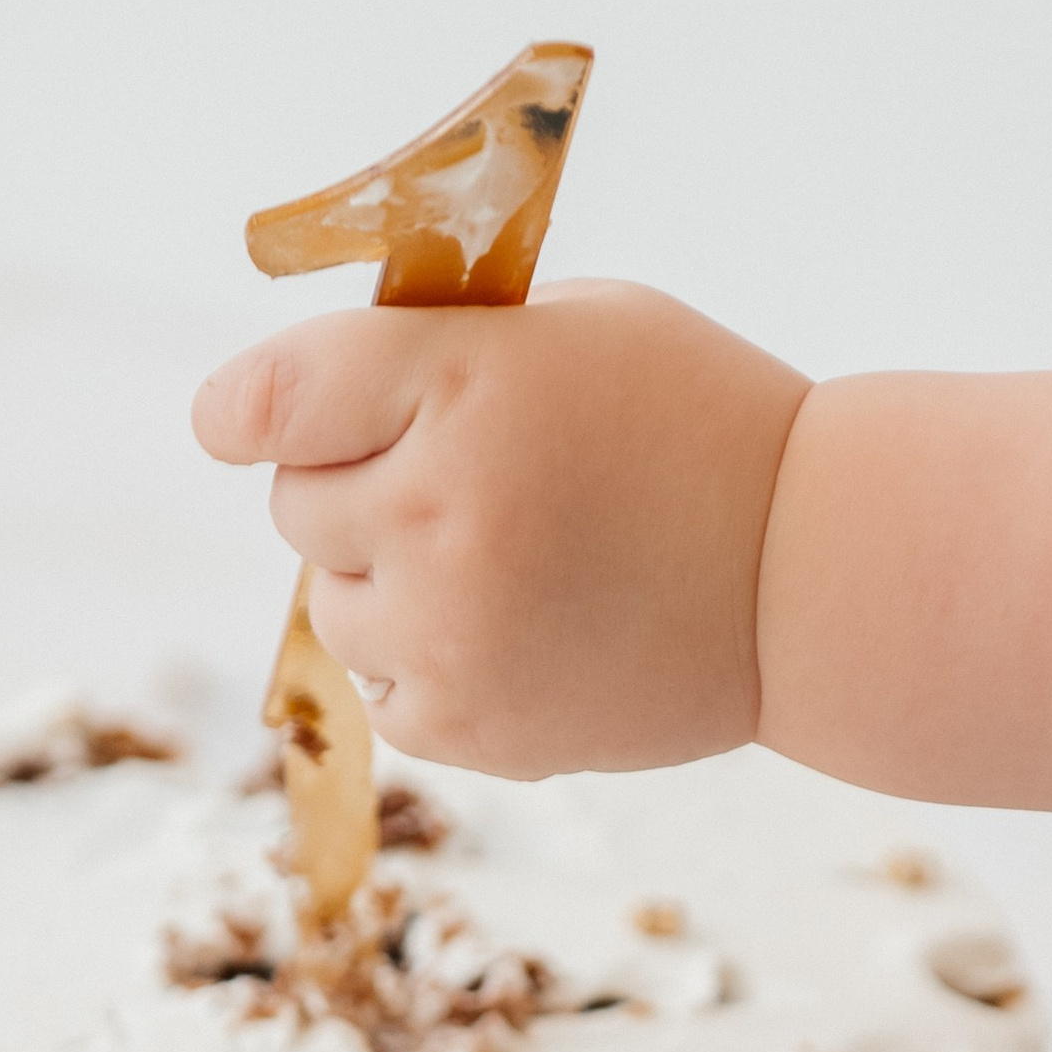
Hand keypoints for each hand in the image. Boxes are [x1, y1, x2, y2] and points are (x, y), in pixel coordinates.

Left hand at [192, 280, 807, 779]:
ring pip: (330, 602)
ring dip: (387, 580)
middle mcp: (441, 513)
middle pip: (295, 501)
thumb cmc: (695, 424)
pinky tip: (523, 630)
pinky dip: (429, 662)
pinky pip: (383, 688)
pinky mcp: (473, 726)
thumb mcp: (573, 326)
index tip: (236, 423)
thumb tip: (281, 406)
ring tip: (510, 564)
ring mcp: (452, 632)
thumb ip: (431, 349)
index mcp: (462, 387)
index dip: (245, 411)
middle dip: (357, 483)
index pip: (270, 402)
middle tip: (469, 481)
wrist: (815, 577)